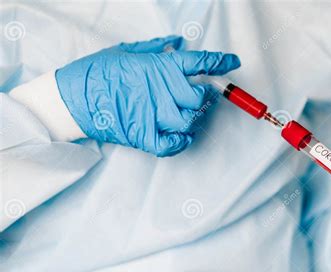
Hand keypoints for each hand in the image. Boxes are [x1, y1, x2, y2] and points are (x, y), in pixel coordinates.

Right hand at [55, 35, 239, 156]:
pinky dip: (182, 142)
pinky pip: (172, 144)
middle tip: (205, 94)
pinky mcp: (143, 136)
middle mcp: (161, 90)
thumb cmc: (98, 71)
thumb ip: (156, 48)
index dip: (221, 62)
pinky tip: (183, 135)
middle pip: (199, 97)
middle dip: (207, 95)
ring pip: (190, 121)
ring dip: (197, 118)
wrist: (72, 97)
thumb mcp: (127, 51)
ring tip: (194, 114)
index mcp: (159, 66)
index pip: (200, 62)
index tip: (233, 62)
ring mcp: (153, 115)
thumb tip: (179, 42)